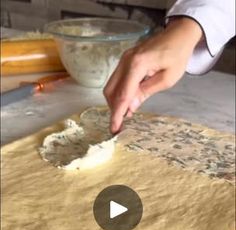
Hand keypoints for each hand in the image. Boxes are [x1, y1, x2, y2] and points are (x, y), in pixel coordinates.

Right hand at [104, 18, 202, 132]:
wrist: (178, 35)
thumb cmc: (177, 56)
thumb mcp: (166, 79)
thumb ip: (146, 92)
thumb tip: (130, 108)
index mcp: (137, 65)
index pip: (123, 94)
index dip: (117, 114)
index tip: (114, 129)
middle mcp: (125, 61)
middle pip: (111, 91)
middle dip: (114, 110)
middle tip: (119, 125)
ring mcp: (123, 60)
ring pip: (111, 86)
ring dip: (115, 102)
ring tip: (125, 115)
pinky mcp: (125, 61)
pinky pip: (116, 81)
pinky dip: (119, 94)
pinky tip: (128, 103)